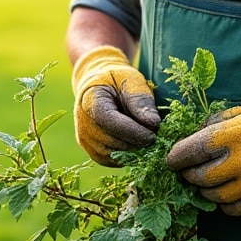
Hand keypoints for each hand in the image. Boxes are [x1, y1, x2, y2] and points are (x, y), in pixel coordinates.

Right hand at [71, 46, 160, 165]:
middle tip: (157, 139)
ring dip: (133, 152)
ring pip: (111, 154)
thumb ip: (140, 100)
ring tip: (148, 141)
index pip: (108, 120)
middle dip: (136, 142)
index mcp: (89, 99)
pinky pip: (111, 160)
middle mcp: (82, 122)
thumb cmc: (117, 80)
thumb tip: (153, 123)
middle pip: (110, 140)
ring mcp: (84, 138)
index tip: (153, 135)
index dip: (131, 130)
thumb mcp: (131, 80)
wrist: (100, 86)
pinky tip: (138, 145)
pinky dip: (127, 157)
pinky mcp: (92, 150)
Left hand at [164, 97, 240, 214]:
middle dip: (189, 175)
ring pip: (215, 195)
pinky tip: (224, 194)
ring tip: (205, 183)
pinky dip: (223, 204)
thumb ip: (216, 122)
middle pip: (200, 177)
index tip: (170, 160)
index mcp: (233, 134)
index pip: (192, 150)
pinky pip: (234, 209)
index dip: (176, 157)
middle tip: (187, 172)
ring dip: (204, 191)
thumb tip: (191, 134)